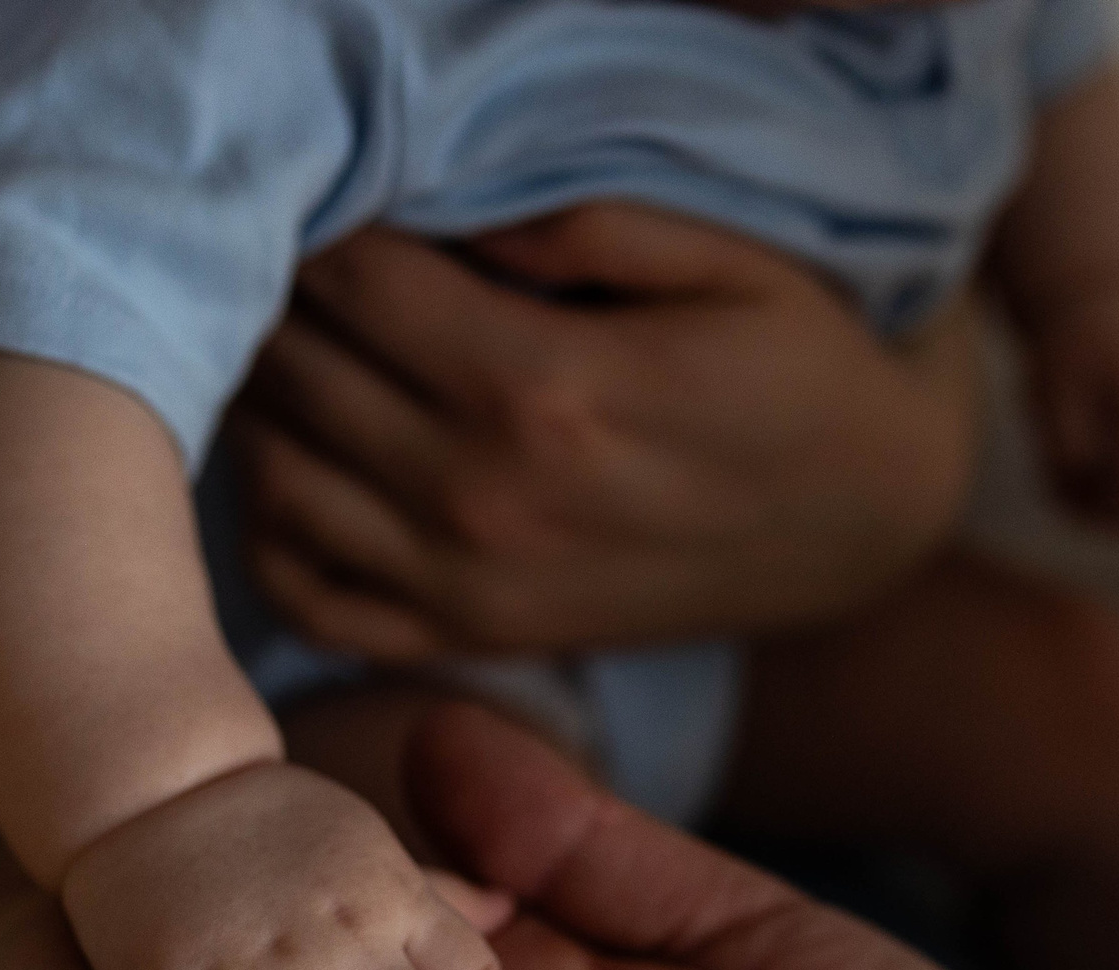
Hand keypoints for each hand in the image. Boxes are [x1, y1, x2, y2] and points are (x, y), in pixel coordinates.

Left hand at [229, 204, 980, 658]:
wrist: (864, 526)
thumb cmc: (804, 369)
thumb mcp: (734, 260)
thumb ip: (586, 221)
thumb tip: (447, 207)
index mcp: (543, 386)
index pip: (352, 279)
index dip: (315, 216)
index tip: (326, 184)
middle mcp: (481, 496)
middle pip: (294, 370)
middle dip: (265, 295)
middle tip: (282, 252)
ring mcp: (465, 582)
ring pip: (277, 476)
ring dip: (254, 397)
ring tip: (279, 335)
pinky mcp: (467, 635)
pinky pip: (311, 595)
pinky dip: (272, 528)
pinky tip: (298, 457)